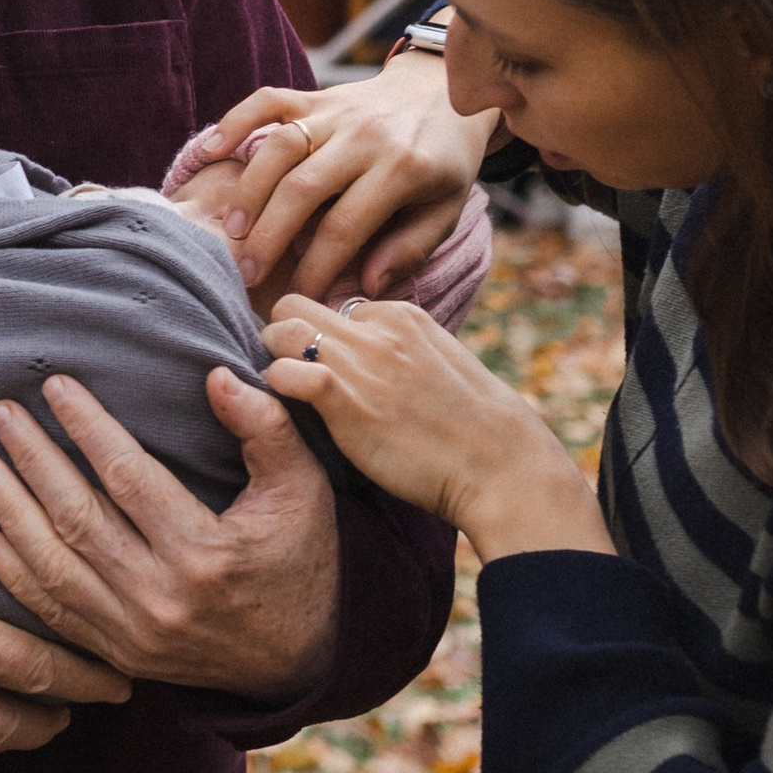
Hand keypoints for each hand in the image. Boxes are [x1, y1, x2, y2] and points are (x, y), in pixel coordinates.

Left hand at [0, 371, 341, 696]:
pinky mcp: (119, 656)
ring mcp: (135, 636)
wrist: (300, 659)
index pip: (128, 477)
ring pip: (53, 568)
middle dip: (32, 460)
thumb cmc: (300, 558)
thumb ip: (265, 427)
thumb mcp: (303, 488)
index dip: (87, 427)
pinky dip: (14, 577)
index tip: (54, 386)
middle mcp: (162, 600)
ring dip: (10, 512)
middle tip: (1, 413)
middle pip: (78, 519)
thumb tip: (213, 375)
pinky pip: (53, 616)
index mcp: (206, 553)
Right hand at [178, 56, 493, 302]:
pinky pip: (268, 101)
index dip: (316, 268)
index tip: (297, 298)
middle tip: (245, 274)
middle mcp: (364, 136)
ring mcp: (336, 111)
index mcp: (402, 169)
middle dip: (269, 236)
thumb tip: (364, 285)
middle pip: (302, 188)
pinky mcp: (316, 95)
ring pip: (279, 146)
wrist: (444, 91)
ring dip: (248, 190)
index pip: (346, 226)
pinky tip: (211, 152)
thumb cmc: (444, 163)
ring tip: (229, 231)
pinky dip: (235, 122)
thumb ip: (409, 249)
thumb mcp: (447, 210)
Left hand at [262, 295, 610, 565]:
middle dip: (281, 336)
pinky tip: (287, 408)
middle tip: (287, 375)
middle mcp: (376, 328)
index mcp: (401, 315)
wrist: (500, 467)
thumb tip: (366, 360)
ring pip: (279, 329)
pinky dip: (274, 385)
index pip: (332, 308)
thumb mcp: (440, 365)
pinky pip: (284, 372)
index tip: (320, 368)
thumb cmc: (472, 429)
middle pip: (294, 306)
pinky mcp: (344, 399)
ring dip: (273, 358)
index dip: (318, 339)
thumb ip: (400, 351)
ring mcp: (360, 360)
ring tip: (284, 393)